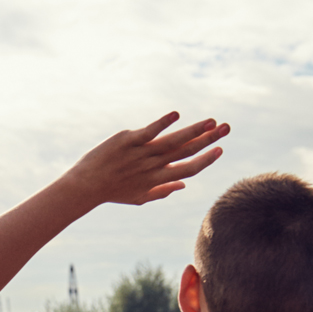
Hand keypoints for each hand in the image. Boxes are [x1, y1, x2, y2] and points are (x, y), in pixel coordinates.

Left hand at [60, 111, 229, 206]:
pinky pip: (149, 131)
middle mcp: (152, 167)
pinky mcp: (128, 140)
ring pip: (173, 141)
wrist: (86, 186)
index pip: (188, 170)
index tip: (220, 150)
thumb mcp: (139, 197)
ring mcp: (141, 153)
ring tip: (211, 121)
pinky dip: (163, 123)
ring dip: (194, 130)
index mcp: (157, 180)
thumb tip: (184, 185)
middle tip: (226, 128)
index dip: (205, 160)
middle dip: (209, 140)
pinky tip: (177, 115)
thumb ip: (163, 191)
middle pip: (186, 152)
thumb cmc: (113, 191)